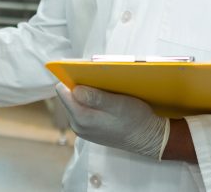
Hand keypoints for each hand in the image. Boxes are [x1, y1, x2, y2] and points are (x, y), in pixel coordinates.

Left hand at [55, 83, 169, 159]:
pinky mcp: (88, 130)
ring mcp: (82, 129)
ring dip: (86, 95)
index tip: (84, 72)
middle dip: (80, 86)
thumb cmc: (135, 120)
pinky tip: (105, 102)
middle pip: (68, 96)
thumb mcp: (118, 105)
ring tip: (104, 92)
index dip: (71, 78)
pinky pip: (82, 111)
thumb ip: (95, 97)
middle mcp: (77, 126)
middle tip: (99, 83)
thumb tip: (74, 89)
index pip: (62, 91)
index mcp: (81, 118)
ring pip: (75, 103)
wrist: (148, 139)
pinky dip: (91, 103)